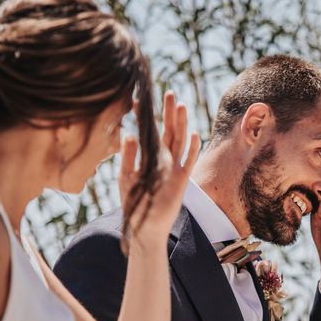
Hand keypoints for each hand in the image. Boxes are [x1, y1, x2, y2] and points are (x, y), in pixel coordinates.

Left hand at [118, 91, 199, 243]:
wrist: (145, 227)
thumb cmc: (134, 203)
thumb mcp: (126, 178)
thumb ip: (128, 157)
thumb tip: (128, 135)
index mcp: (149, 157)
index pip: (148, 131)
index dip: (145, 116)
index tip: (138, 99)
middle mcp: (163, 160)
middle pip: (168, 131)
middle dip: (169, 112)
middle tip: (169, 93)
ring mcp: (173, 169)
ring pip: (179, 142)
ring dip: (181, 124)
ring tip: (181, 106)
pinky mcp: (181, 181)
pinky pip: (188, 162)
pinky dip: (192, 149)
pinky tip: (194, 134)